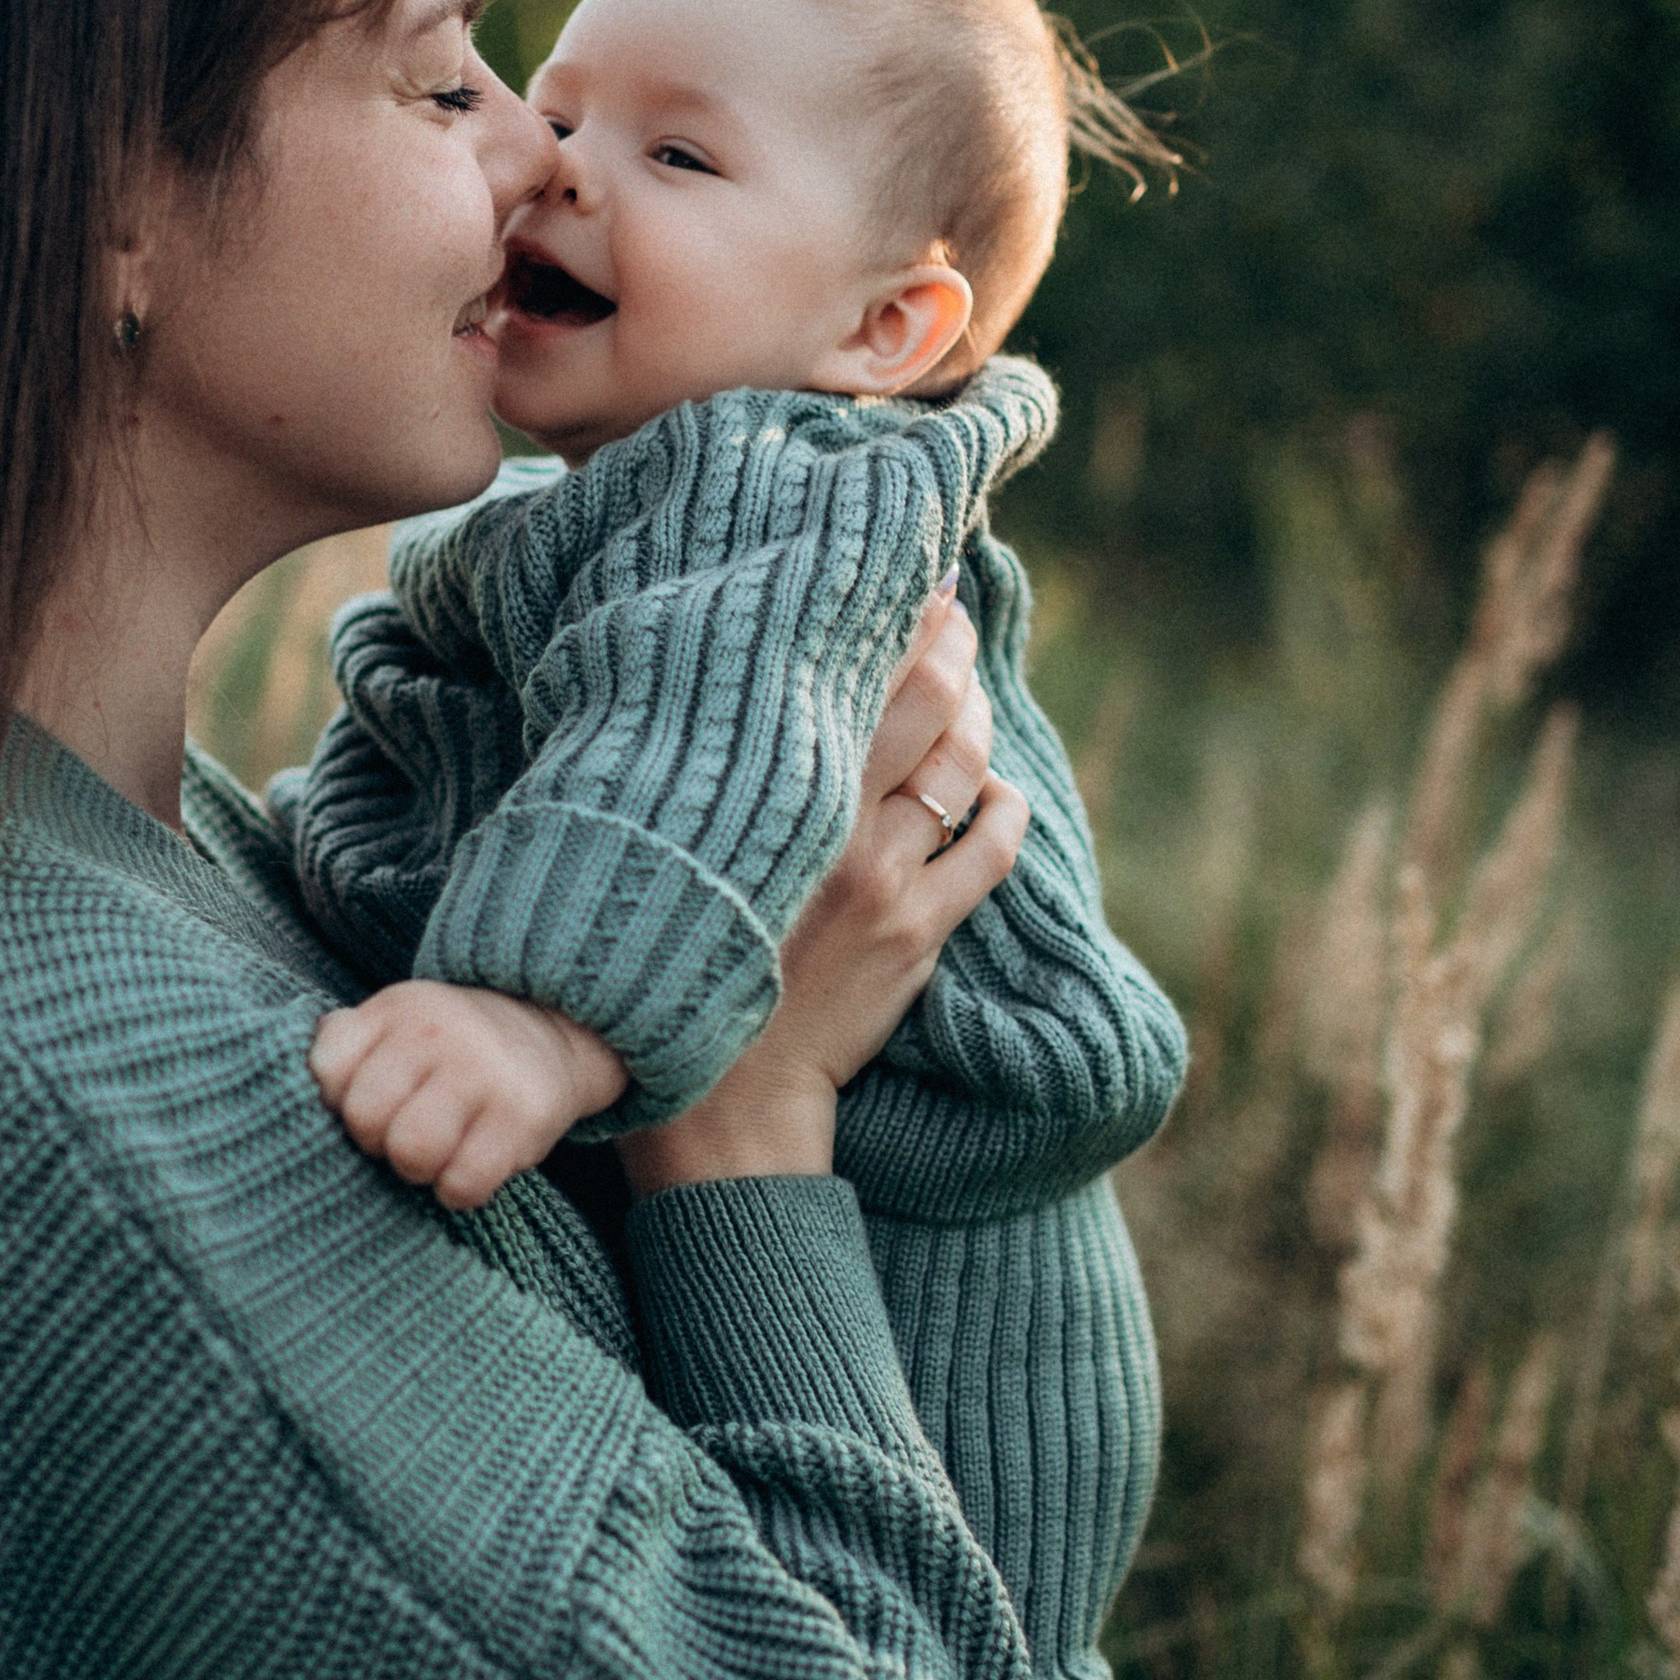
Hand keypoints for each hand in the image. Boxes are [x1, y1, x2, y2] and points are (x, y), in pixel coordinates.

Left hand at [310, 980, 624, 1209]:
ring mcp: (483, 1072)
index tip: (369, 1102)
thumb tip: (286, 1084)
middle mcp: (437, 1032)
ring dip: (417, 1168)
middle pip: (365, 1119)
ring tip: (436, 1151)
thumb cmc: (449, 1046)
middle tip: (404, 1131)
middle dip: (378, 1140)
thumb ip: (343, 1046)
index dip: (339, 1103)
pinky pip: (463, 1183)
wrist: (551, 1028)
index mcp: (395, 1010)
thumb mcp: (395, 1024)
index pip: (327, 1071)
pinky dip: (459, 1189)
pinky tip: (469, 1165)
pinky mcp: (523, 1116)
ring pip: (412, 1152)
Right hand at [622, 585, 1027, 1192]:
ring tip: (974, 698)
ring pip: (961, 765)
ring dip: (979, 720)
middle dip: (950, 646)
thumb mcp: (673, 849)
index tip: (910, 582)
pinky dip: (1006, 806)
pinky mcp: (919, 930)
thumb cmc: (674, 959)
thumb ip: (706, 781)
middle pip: (923, 701)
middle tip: (955, 614)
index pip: (844, 675)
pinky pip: (991, 848)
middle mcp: (829, 824)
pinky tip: (1000, 792)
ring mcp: (883, 877)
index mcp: (762, 794)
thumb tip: (719, 705)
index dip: (892, 621)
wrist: (719, 1097)